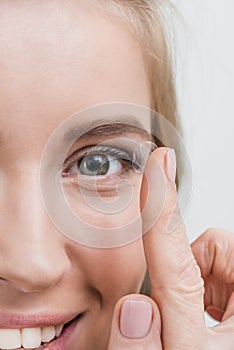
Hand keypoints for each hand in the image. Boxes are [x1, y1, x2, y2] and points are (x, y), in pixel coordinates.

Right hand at [107, 147, 233, 348]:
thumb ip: (151, 344)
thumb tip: (133, 306)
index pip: (180, 251)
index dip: (162, 206)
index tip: (158, 162)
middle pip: (208, 253)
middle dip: (193, 276)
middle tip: (193, 317)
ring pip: (211, 263)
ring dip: (200, 286)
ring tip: (204, 326)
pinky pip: (217, 274)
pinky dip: (209, 292)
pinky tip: (212, 324)